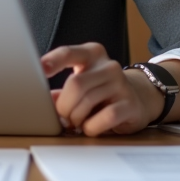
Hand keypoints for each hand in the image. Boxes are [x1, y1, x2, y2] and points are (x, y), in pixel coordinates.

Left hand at [41, 42, 163, 136]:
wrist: (139, 98)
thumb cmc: (102, 91)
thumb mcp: (83, 83)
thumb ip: (63, 91)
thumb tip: (42, 103)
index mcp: (92, 54)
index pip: (68, 53)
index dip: (52, 61)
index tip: (40, 69)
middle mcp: (108, 66)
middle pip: (75, 83)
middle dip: (64, 105)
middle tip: (63, 117)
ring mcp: (121, 84)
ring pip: (87, 101)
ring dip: (76, 118)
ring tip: (76, 122)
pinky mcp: (130, 104)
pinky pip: (105, 117)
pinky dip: (91, 127)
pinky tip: (90, 128)